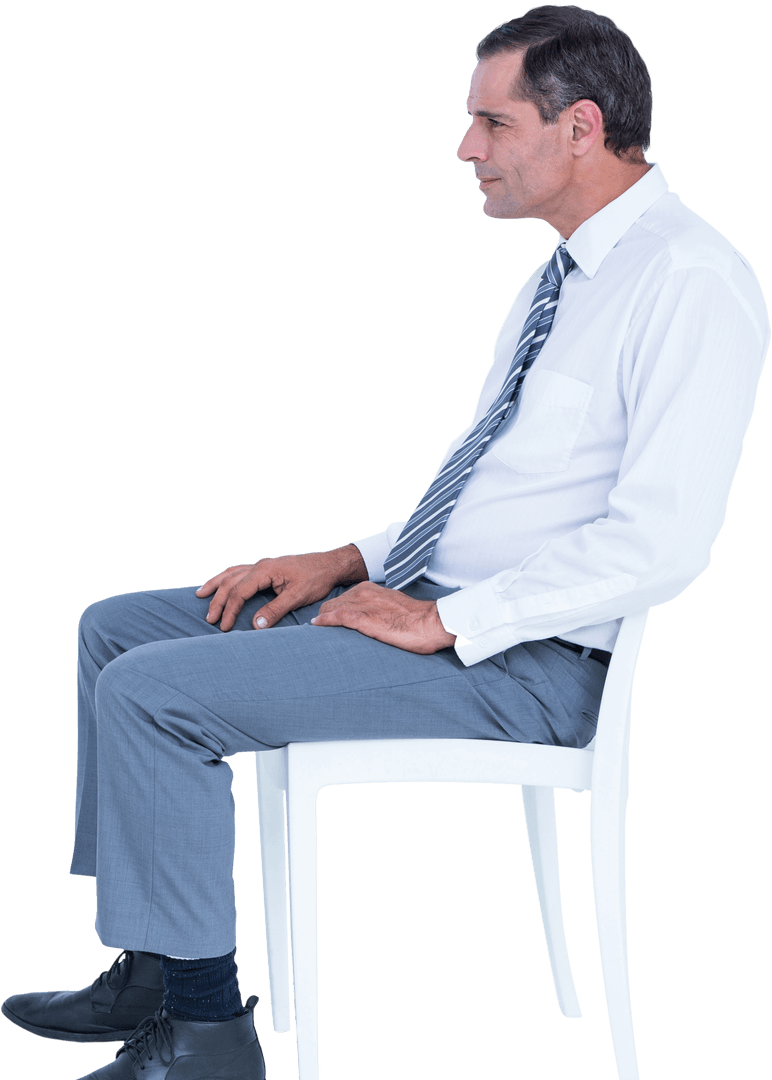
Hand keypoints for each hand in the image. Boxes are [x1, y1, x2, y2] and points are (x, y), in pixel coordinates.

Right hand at [195, 546, 367, 631]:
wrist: (330, 564)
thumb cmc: (316, 579)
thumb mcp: (297, 596)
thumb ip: (275, 610)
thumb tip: (255, 626)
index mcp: (265, 570)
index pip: (239, 591)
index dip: (230, 610)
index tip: (224, 627)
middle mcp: (260, 565)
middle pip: (231, 582)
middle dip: (218, 601)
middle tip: (210, 620)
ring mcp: (262, 565)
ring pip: (231, 573)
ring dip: (216, 585)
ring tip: (200, 595)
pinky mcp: (266, 568)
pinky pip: (239, 571)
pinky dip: (226, 578)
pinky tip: (221, 583)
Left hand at [310, 581, 456, 653]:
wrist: (431, 623)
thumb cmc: (416, 620)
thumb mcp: (392, 608)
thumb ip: (378, 610)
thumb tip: (372, 621)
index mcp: (370, 589)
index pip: (342, 598)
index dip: (332, 610)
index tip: (325, 620)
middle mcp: (364, 593)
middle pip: (332, 603)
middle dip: (323, 615)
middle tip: (317, 629)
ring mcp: (363, 605)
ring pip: (331, 609)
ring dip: (321, 620)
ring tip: (314, 631)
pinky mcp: (364, 619)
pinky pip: (337, 618)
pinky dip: (325, 622)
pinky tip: (317, 626)